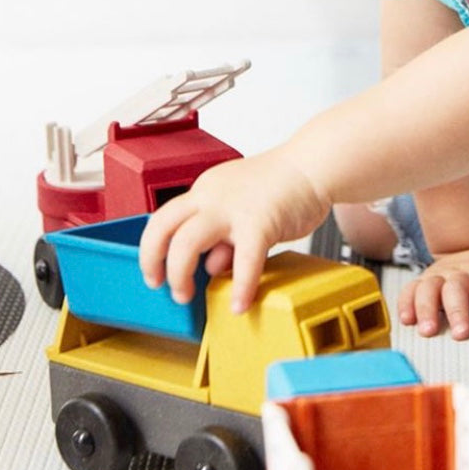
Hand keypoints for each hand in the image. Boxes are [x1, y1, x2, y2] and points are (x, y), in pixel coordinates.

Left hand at [138, 148, 330, 312]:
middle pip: (163, 226)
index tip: (155, 270)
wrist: (314, 165)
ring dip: (180, 275)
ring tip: (189, 295)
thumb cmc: (283, 184)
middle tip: (161, 285)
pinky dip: (239, 287)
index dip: (153, 247)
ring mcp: (233, 209)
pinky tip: (240, 304)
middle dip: (153, 261)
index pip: (165, 218)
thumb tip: (212, 264)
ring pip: (187, 242)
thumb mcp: (240, 204)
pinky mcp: (260, 223)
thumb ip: (223, 232)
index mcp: (206, 190)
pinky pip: (243, 262)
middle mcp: (212, 196)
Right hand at [398, 248, 468, 339]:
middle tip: (460, 334)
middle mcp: (462, 271)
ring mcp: (440, 275)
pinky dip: (406, 303)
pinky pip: (411, 288)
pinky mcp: (424, 281)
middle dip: (457, 311)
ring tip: (428, 331)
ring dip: (427, 308)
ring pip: (430, 286)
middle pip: (457, 287)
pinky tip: (407, 321)